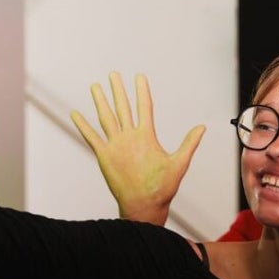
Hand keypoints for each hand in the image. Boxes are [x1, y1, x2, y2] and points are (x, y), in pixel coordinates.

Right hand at [70, 72, 204, 223]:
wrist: (146, 204)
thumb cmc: (163, 187)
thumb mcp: (179, 163)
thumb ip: (189, 144)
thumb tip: (202, 127)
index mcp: (147, 136)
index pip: (144, 107)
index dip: (142, 92)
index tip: (140, 76)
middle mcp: (130, 137)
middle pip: (123, 108)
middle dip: (118, 91)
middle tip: (113, 74)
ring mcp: (117, 145)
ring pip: (107, 118)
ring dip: (101, 102)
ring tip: (95, 86)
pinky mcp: (105, 156)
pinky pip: (92, 138)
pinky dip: (83, 126)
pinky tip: (75, 114)